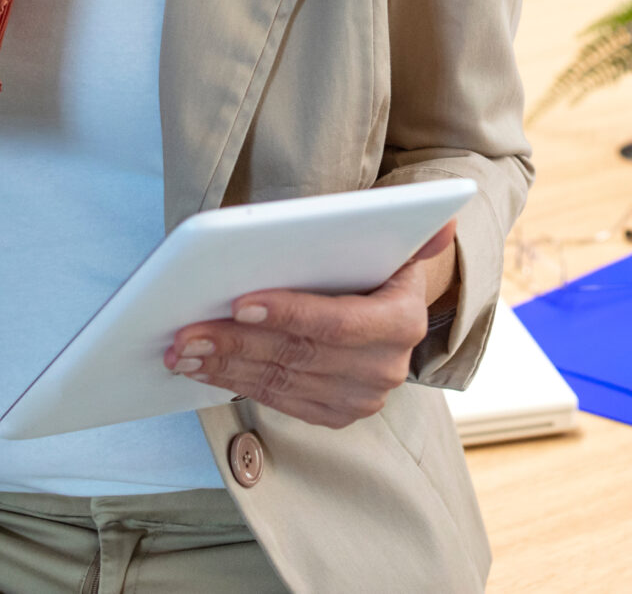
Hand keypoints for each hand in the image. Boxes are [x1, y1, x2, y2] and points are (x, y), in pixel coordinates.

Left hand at [164, 221, 458, 428]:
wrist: (390, 313)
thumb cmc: (378, 267)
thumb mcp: (398, 244)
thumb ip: (418, 234)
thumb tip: (449, 216)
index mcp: (404, 322)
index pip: (337, 322)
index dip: (288, 313)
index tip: (239, 300)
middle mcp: (387, 369)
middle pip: (299, 355)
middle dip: (237, 342)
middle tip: (187, 330)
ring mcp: (361, 399)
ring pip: (280, 381)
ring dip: (225, 366)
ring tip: (183, 348)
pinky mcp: (335, 415)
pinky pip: (277, 400)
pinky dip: (235, 383)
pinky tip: (203, 367)